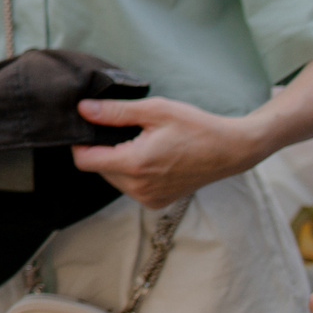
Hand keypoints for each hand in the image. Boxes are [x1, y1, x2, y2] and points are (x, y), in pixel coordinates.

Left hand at [72, 95, 255, 208]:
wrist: (232, 150)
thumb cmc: (196, 127)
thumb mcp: (155, 110)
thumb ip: (115, 111)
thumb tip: (82, 109)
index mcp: (135, 164)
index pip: (84, 160)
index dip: (80, 143)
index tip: (89, 127)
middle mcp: (138, 187)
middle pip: (98, 168)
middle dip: (102, 149)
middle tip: (123, 131)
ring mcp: (148, 198)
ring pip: (112, 178)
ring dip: (116, 161)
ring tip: (139, 143)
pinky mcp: (157, 202)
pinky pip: (129, 186)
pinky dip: (131, 172)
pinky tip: (149, 157)